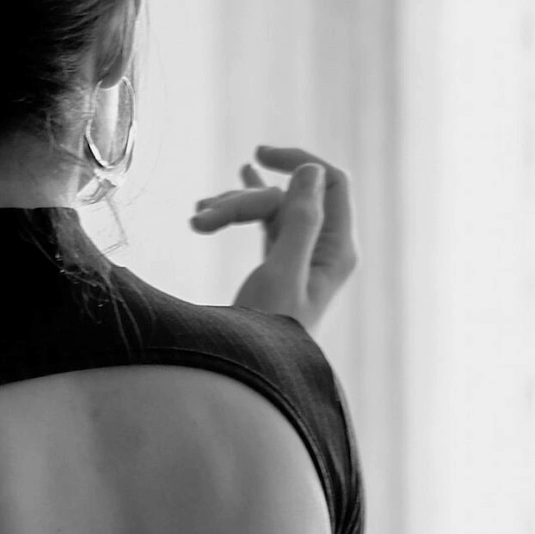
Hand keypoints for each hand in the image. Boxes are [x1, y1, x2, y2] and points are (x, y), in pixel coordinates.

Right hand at [188, 147, 358, 334]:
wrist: (252, 377)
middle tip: (200, 218)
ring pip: (272, 210)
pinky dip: (240, 211)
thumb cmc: (267, 334)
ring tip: (197, 219)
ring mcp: (303, 256)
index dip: (298, 161)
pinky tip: (225, 195)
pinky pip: (266, 223)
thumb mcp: (282, 273)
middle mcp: (325, 249)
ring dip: (233, 208)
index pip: (331, 182)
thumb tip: (310, 170)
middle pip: (290, 197)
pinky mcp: (281, 265)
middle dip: (244, 199)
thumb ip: (301, 221)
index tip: (258, 156)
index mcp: (337, 248)